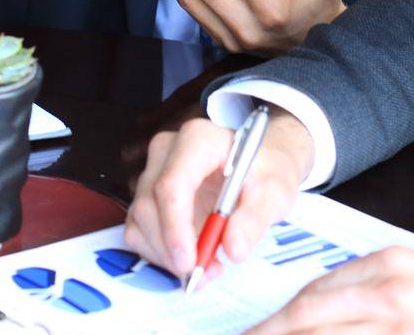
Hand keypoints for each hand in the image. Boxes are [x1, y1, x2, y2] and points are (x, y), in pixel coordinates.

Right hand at [125, 112, 314, 280]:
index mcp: (199, 139)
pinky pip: (138, 230)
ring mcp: (153, 171)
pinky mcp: (147, 194)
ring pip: (140, 221)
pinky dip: (160, 253)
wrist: (260, 163)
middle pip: (151, 205)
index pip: (172, 184)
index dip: (176, 227)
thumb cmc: (266, 171)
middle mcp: (168, 150)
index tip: (190, 261)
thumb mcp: (275, 192)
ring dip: (166, 256)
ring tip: (206, 266)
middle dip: (172, 249)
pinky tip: (190, 256)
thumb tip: (234, 248)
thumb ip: (254, 219)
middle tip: (202, 274)